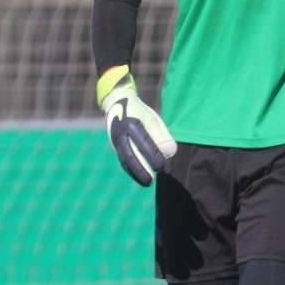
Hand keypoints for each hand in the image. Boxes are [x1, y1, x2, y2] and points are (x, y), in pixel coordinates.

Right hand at [96, 65, 176, 186]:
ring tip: (147, 183)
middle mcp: (121, 134)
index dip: (154, 157)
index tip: (163, 167)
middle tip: (152, 181)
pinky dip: (130, 169)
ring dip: (136, 173)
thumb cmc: (141, 111)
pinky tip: (139, 176)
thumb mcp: (153, 118)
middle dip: (142, 170)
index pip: (145, 145)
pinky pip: (122, 159)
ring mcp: (115, 140)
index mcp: (132, 125)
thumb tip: (170, 153)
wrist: (118, 102)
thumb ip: (162, 135)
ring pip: (125, 160)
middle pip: (132, 156)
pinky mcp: (114, 145)